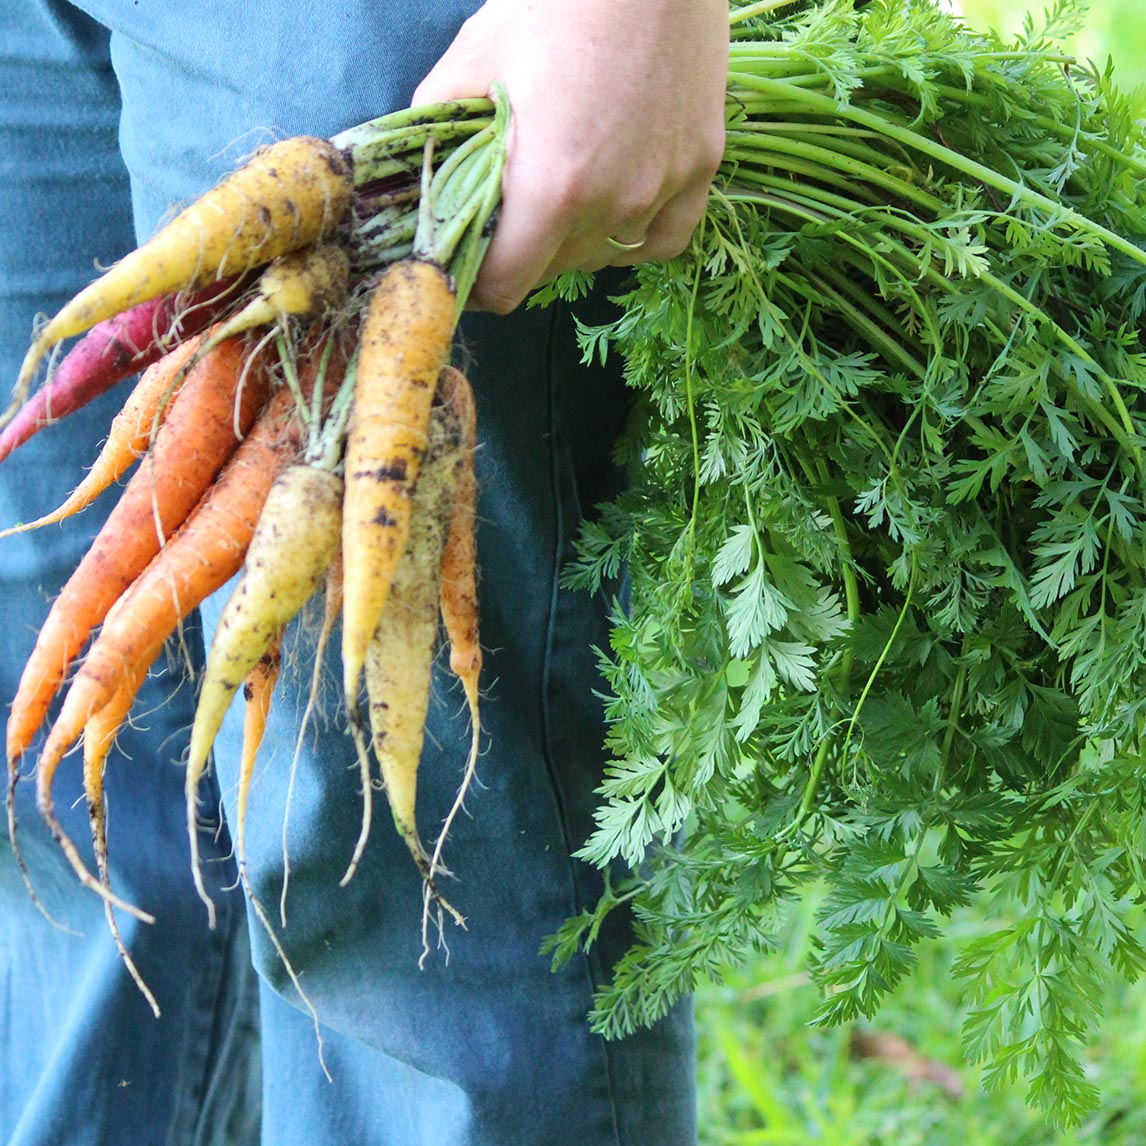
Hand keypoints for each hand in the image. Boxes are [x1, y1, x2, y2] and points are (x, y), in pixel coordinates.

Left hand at [412, 0, 728, 312]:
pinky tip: (617, 204)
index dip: (478, 283)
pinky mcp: (702, 167)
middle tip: (513, 204)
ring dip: (575, 240)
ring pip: (604, 256)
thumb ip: (438, 132)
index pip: (505, 287)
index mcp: (550, 188)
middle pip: (552, 271)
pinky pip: (662, 238)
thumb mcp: (474, 58)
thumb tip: (421, 182)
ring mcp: (664, 190)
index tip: (470, 263)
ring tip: (564, 191)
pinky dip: (634, 234)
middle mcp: (613, 206)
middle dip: (523, 250)